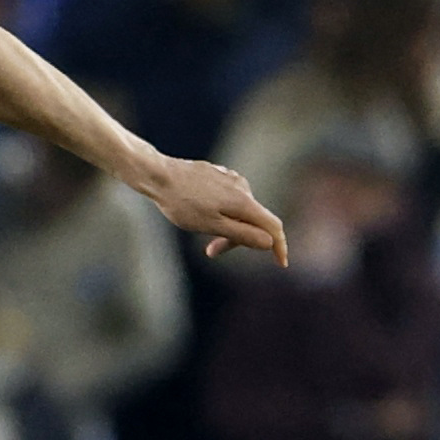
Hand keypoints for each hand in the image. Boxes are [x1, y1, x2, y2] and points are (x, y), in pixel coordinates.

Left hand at [145, 156, 288, 265]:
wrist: (158, 175)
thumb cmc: (182, 203)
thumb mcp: (212, 225)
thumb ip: (242, 235)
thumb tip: (269, 243)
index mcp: (244, 201)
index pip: (273, 226)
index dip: (280, 246)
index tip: (281, 263)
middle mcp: (243, 187)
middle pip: (254, 220)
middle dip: (238, 239)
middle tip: (211, 252)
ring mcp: (231, 179)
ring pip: (239, 209)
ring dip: (227, 226)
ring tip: (200, 229)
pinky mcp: (219, 175)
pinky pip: (228, 199)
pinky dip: (220, 212)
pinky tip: (199, 212)